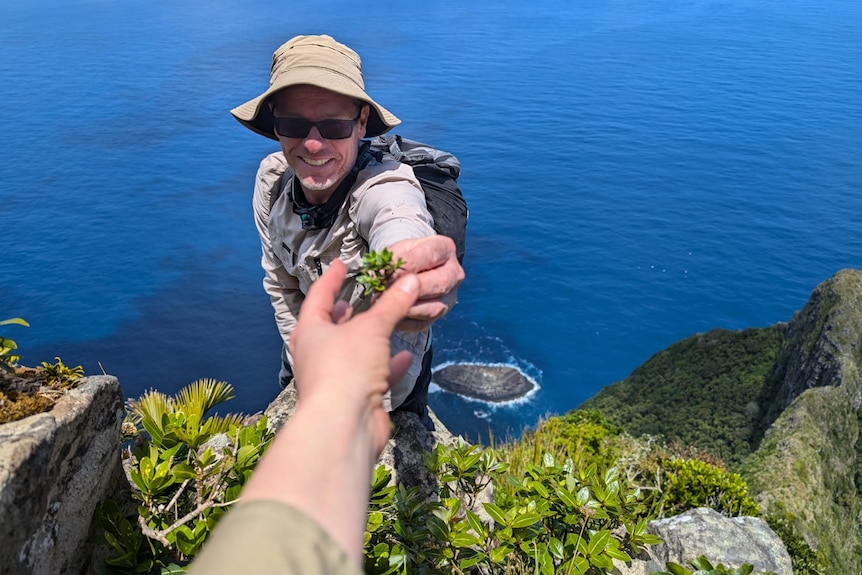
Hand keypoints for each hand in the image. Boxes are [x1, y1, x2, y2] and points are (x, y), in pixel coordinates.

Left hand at [289, 259, 419, 455]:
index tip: (342, 265)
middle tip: (357, 299)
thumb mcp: (372, 328)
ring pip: (352, 353)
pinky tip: (404, 356)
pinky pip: (371, 377)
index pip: (319, 296)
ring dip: (369, 339)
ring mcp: (334, 379)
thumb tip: (410, 280)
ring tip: (383, 324)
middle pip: (331, 327)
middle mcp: (316, 354)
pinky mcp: (352, 399)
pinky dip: (387, 366)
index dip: (332, 279)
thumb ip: (392, 304)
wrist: (343, 425)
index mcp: (310, 332)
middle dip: (346, 313)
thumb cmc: (346, 368)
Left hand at [388, 235, 464, 331]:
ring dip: (406, 308)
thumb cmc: (403, 256)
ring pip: (433, 308)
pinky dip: (404, 322)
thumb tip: (383, 275)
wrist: (410, 270)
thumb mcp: (397, 249)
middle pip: (439, 283)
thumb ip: (392, 259)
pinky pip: (422, 323)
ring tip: (383, 303)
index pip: (430, 255)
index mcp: (445, 249)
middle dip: (410, 288)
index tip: (387, 270)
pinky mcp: (438, 315)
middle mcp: (454, 273)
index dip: (408, 263)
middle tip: (385, 290)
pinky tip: (388, 317)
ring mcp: (449, 297)